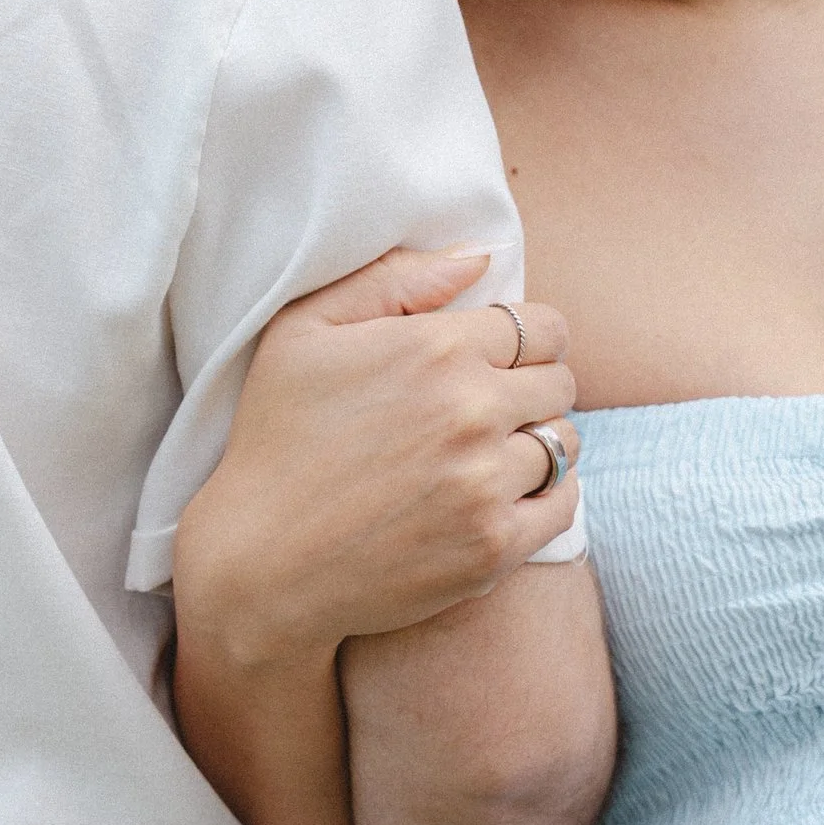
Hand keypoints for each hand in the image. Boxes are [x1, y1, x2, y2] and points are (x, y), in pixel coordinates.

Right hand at [177, 249, 579, 668]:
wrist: (259, 565)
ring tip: (492, 454)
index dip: (526, 340)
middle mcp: (471, 411)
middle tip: (489, 410)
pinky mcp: (493, 548)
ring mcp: (485, 484)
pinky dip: (546, 496)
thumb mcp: (302, 332)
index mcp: (435, 348)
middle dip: (532, 388)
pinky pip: (563, 505)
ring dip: (538, 443)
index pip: (543, 327)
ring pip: (564, 443)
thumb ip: (392, 279)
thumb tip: (479, 258)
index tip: (500, 361)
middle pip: (560, 382)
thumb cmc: (276, 440)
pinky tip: (504, 496)